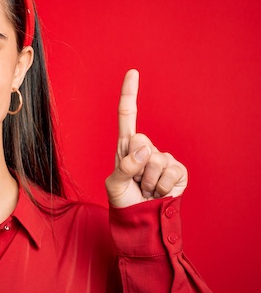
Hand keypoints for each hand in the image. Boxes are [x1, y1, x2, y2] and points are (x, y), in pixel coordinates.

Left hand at [105, 69, 187, 207]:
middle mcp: (145, 148)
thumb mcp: (114, 185)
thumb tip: (144, 150)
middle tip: (136, 181)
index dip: (130, 93)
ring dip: (148, 181)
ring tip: (146, 188)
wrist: (142, 220)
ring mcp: (163, 157)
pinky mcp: (178, 170)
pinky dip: (162, 187)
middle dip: (136, 166)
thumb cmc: (124, 200)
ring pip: (155, 161)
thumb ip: (124, 167)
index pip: (128, 115)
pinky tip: (159, 192)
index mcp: (126, 146)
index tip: (133, 72)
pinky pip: (171, 173)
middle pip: (140, 142)